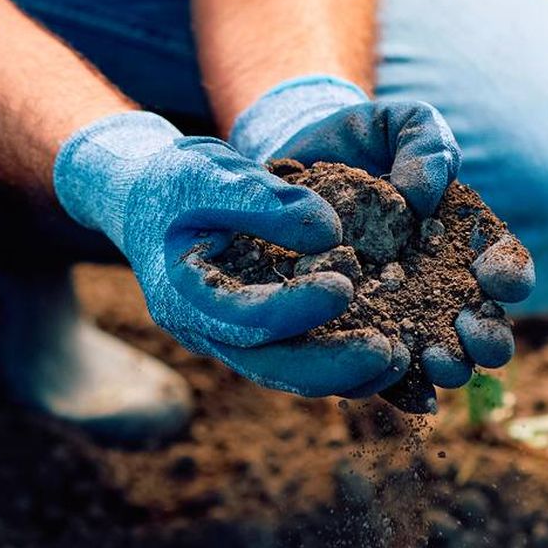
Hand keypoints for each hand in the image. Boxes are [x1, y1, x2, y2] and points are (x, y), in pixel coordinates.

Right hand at [54, 111, 409, 396]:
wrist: (147, 197)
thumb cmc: (175, 179)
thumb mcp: (208, 172)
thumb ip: (262, 199)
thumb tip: (331, 233)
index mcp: (185, 295)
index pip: (244, 316)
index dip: (295, 309)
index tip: (345, 287)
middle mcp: (205, 330)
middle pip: (270, 366)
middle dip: (332, 366)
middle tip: (390, 351)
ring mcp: (230, 338)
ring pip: (288, 373)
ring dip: (344, 375)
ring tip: (400, 358)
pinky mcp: (255, 333)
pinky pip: (297, 359)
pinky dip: (340, 362)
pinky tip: (387, 351)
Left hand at [230, 76, 535, 385]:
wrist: (294, 160)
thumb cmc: (359, 140)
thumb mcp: (400, 122)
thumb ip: (427, 147)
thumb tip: (425, 200)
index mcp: (466, 241)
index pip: (505, 267)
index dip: (510, 276)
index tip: (494, 275)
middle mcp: (441, 287)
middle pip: (482, 327)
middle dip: (487, 338)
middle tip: (468, 333)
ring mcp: (398, 315)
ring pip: (437, 358)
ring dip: (445, 368)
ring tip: (435, 361)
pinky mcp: (353, 334)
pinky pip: (378, 371)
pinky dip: (390, 386)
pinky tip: (394, 388)